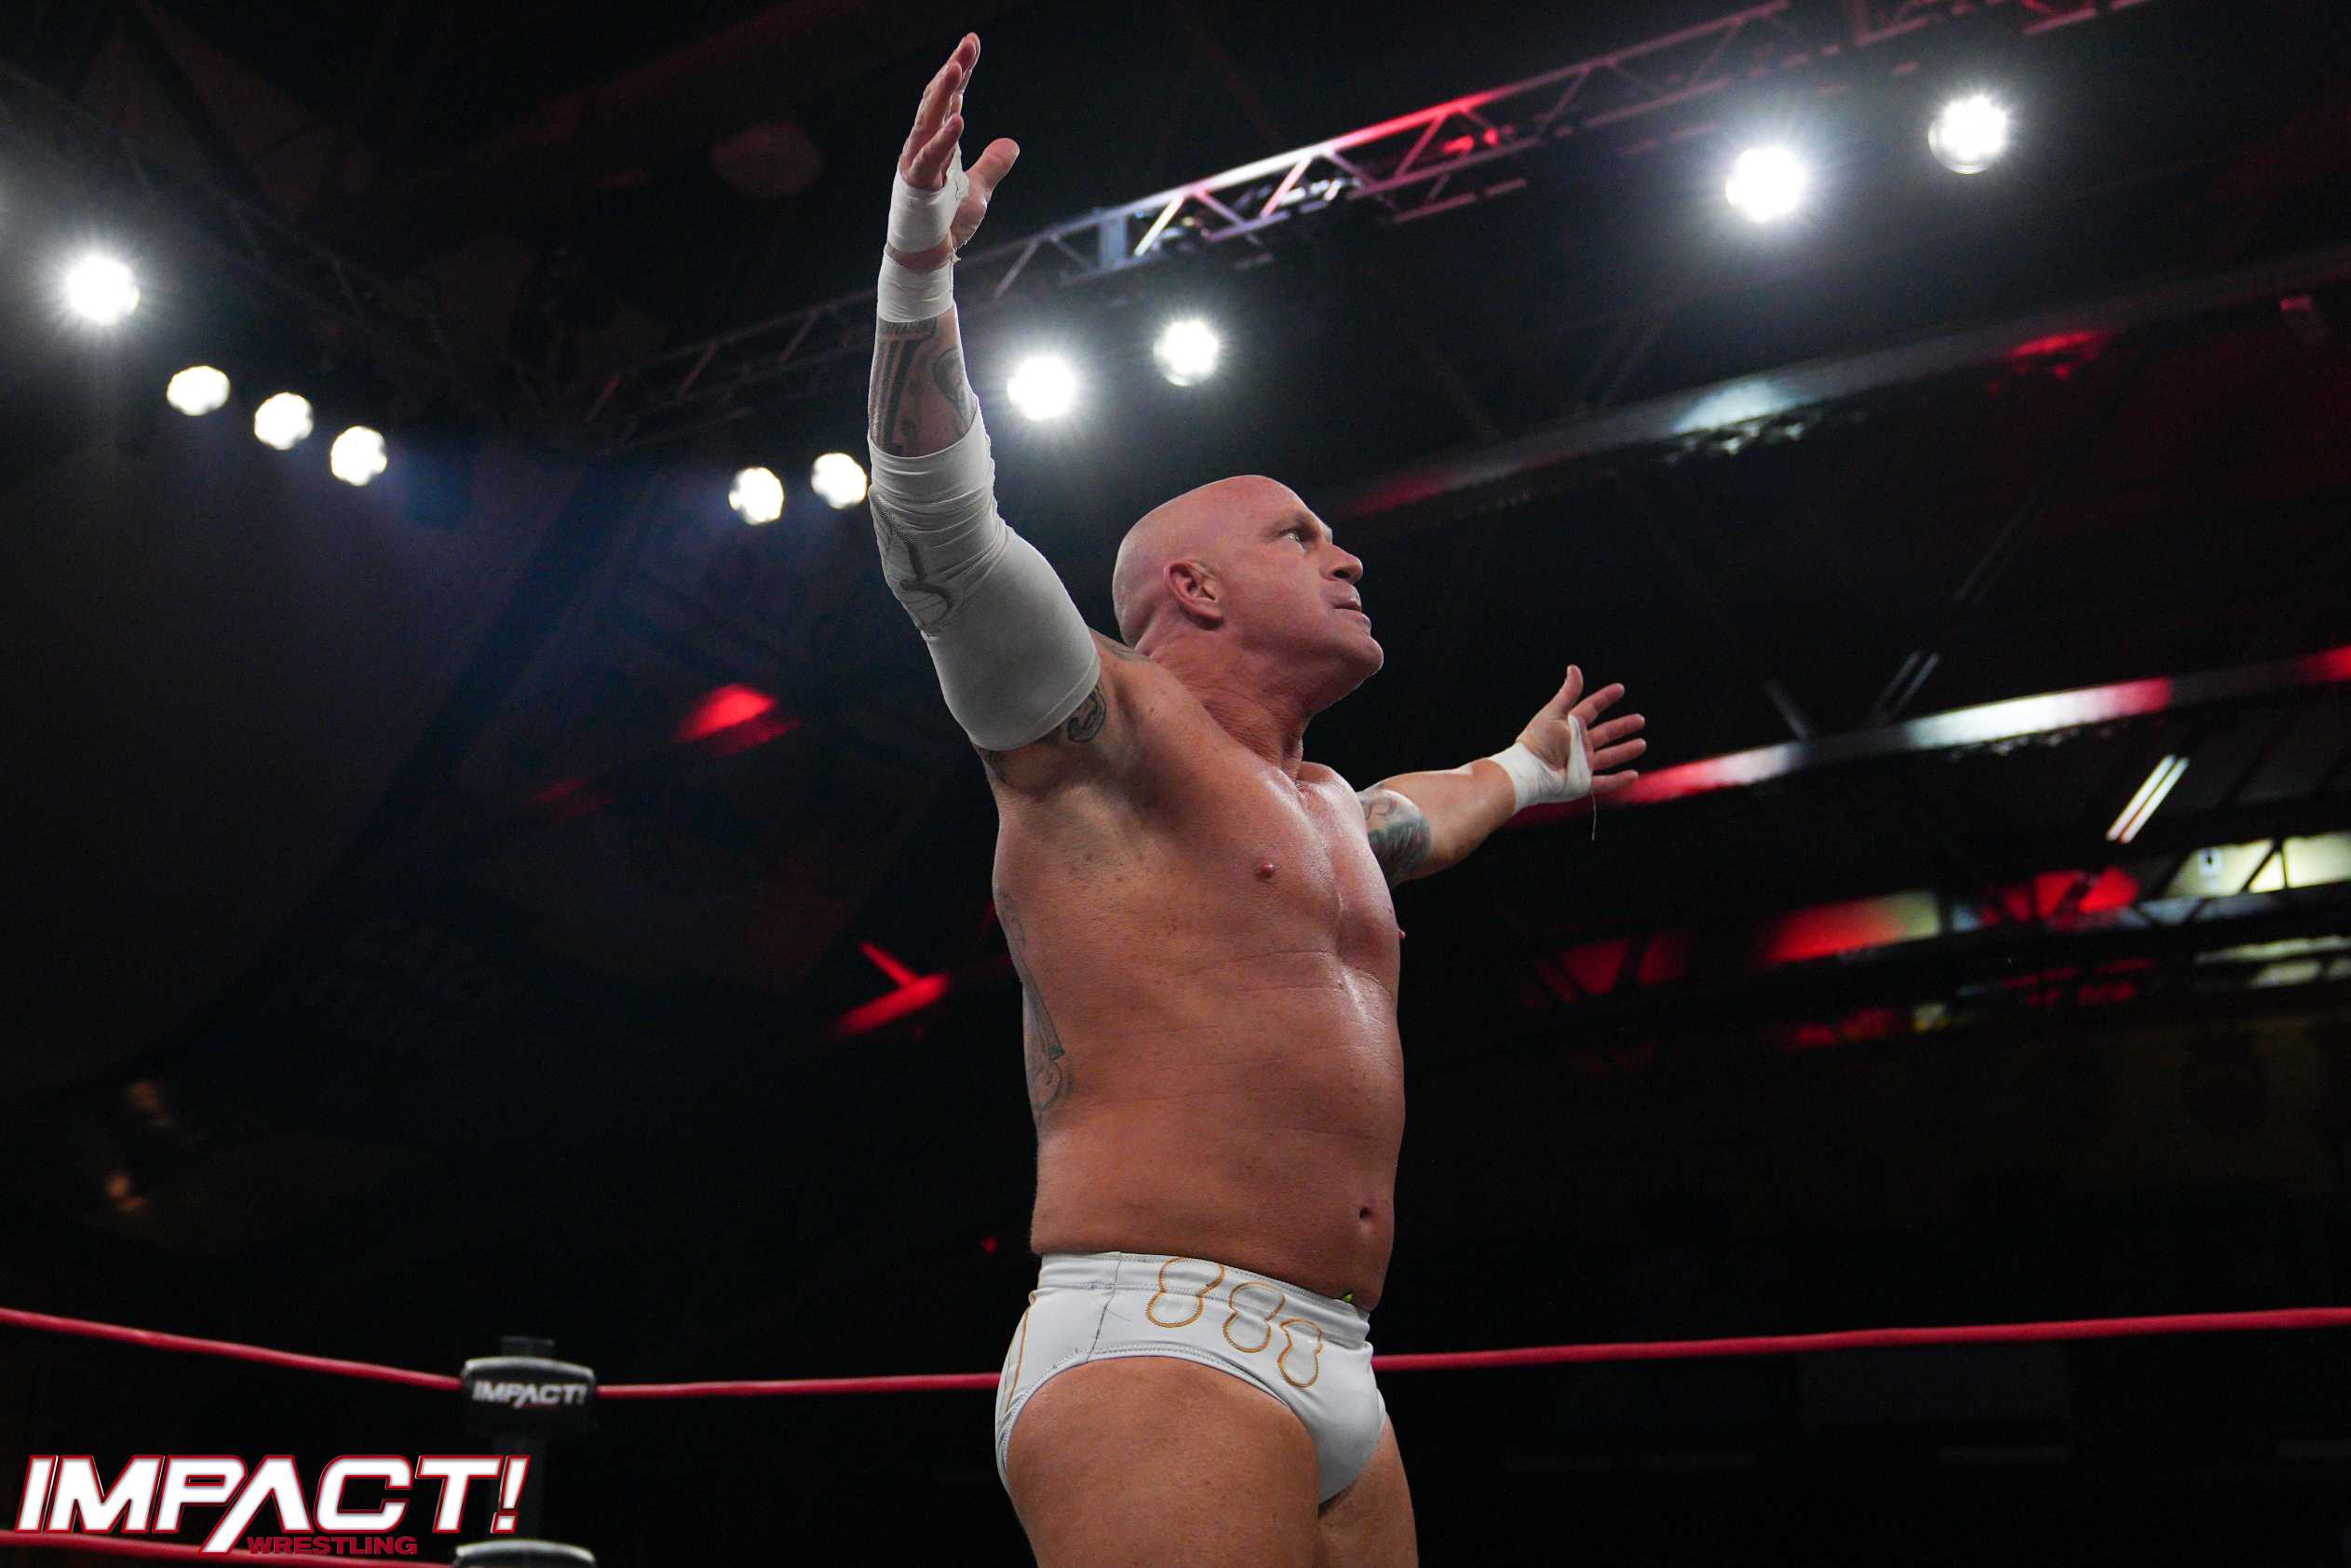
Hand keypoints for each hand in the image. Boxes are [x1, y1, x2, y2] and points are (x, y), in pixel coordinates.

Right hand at [894, 33, 1020, 268]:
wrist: (929, 258)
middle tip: (969, 44)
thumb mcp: (979, 189)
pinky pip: (930, 157)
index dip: (961, 72)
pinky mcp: (916, 183)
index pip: (950, 99)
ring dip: (943, 93)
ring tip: (958, 68)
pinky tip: (959, 119)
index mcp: (937, 143)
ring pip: (929, 119)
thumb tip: (1012, 144)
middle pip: (938, 100)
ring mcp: (917, 162)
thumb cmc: (947, 223)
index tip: (972, 44)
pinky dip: (944, 139)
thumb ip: (992, 164)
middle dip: (954, 70)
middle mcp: (923, 146)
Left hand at [1517, 665, 1644, 798]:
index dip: (1605, 698)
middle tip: (1640, 719)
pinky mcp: (1582, 783)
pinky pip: (1605, 783)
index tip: (1620, 689)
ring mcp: (1581, 764)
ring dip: (1625, 750)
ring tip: (1642, 744)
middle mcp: (1578, 745)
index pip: (1592, 708)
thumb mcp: (1554, 713)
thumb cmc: (1538, 741)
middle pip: (1606, 733)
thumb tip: (1574, 668)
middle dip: (1623, 727)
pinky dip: (1619, 780)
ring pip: (1609, 756)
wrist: (1529, 772)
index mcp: (1571, 726)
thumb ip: (1568, 693)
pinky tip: (1633, 774)